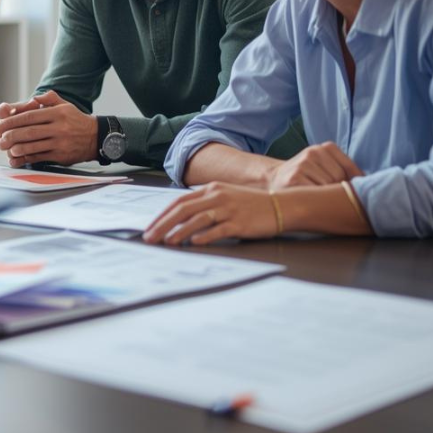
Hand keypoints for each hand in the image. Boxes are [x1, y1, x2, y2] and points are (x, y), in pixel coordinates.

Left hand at [0, 90, 97, 166]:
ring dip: (16, 148)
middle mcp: (59, 127)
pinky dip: (26, 159)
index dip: (11, 121)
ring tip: (5, 148)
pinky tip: (16, 159)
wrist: (96, 137)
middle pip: (29, 132)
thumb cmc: (75, 120)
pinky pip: (39, 157)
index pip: (29, 116)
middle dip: (10, 135)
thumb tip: (32, 99)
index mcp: (57, 113)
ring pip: (33, 146)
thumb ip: (48, 98)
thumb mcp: (65, 105)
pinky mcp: (61, 156)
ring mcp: (60, 143)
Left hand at [142, 182, 279, 245]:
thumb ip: (204, 204)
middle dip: (163, 224)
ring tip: (167, 242)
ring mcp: (229, 209)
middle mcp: (217, 196)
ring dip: (179, 231)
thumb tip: (180, 218)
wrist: (282, 205)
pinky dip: (204, 236)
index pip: (179, 202)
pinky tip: (193, 242)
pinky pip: (218, 229)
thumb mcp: (225, 197)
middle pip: (183, 210)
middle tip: (150, 238)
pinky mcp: (240, 223)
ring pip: (198, 219)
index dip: (162, 215)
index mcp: (211, 189)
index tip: (149, 228)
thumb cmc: (251, 204)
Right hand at [266, 142, 363, 190]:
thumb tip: (371, 185)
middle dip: (337, 191)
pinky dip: (315, 200)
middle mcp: (313, 152)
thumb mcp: (324, 166)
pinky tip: (308, 199)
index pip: (352, 170)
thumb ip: (343, 170)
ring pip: (329, 187)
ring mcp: (303, 164)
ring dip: (325, 196)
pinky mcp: (294, 178)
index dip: (352, 185)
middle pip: (341, 179)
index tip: (346, 192)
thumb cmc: (306, 177)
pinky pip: (316, 194)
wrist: (273, 180)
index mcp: (325, 147)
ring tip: (315, 196)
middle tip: (326, 195)